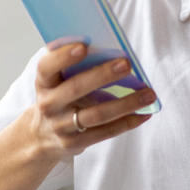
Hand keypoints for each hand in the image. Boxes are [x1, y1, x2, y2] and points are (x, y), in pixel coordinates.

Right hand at [30, 40, 156, 158]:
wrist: (40, 136)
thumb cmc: (57, 96)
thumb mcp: (55, 81)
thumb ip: (72, 66)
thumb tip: (108, 47)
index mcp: (43, 82)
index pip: (46, 67)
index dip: (63, 56)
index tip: (83, 46)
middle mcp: (49, 104)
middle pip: (76, 88)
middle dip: (102, 75)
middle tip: (126, 63)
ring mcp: (61, 126)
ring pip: (96, 114)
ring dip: (125, 103)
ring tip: (148, 93)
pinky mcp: (74, 143)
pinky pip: (105, 132)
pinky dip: (127, 122)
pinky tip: (144, 113)